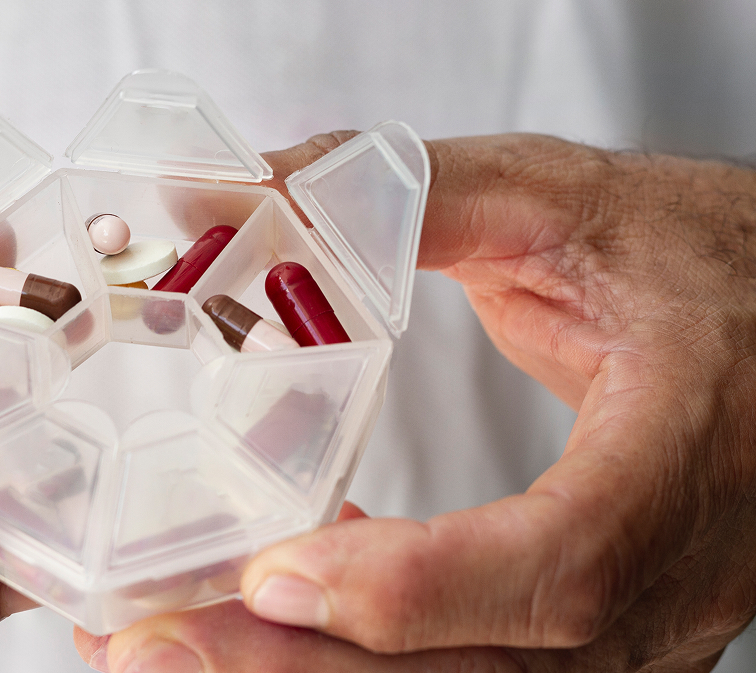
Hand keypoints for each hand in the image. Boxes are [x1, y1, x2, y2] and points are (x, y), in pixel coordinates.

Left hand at [77, 132, 755, 671]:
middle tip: (157, 645)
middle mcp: (671, 580)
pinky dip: (362, 660)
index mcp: (682, 456)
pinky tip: (275, 611)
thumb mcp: (572, 206)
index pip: (562, 564)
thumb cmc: (711, 266)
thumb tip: (254, 194)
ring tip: (175, 647)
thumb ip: (422, 194)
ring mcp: (641, 630)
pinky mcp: (602, 639)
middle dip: (307, 670)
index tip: (277, 574)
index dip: (418, 586)